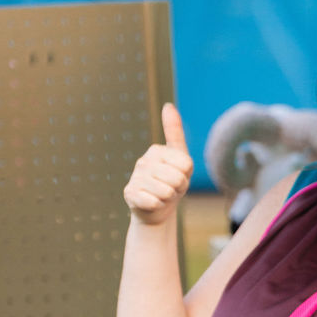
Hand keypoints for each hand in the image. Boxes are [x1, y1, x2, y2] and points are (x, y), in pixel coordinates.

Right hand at [123, 103, 193, 225]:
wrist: (156, 210)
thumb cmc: (171, 183)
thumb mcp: (180, 159)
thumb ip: (175, 133)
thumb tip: (168, 105)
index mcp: (156, 150)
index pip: (186, 165)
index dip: (186, 176)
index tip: (178, 177)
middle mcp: (143, 161)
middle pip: (178, 178)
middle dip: (178, 189)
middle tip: (170, 189)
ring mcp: (135, 178)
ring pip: (167, 191)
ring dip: (168, 198)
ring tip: (161, 196)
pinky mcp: (129, 194)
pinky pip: (154, 202)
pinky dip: (157, 206)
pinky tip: (152, 203)